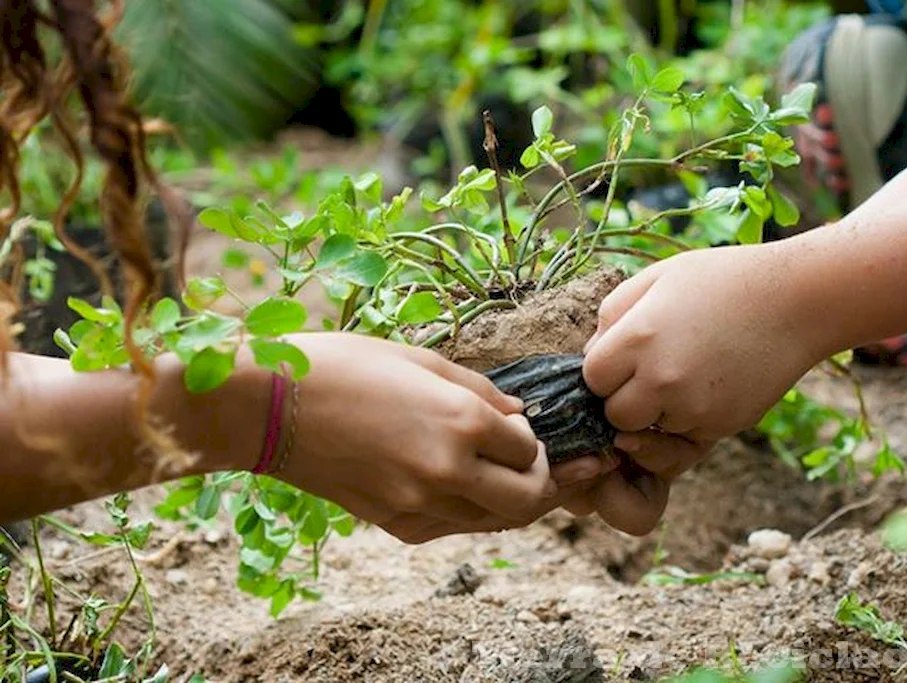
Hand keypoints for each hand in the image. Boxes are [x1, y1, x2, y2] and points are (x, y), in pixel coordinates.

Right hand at [275, 334, 555, 543]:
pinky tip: (466, 489)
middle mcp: (449, 469)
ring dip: (513, 503)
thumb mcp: (420, 359)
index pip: (530, 448)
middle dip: (548, 486)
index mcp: (461, 421)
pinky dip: (471, 512)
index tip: (519, 427)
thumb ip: (480, 390)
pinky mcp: (395, 524)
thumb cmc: (342, 366)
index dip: (535, 438)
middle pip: (529, 500)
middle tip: (548, 470)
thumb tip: (518, 415)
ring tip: (515, 481)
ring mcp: (421, 504)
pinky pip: (453, 527)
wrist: (268, 407)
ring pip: (495, 522)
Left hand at [571, 246, 821, 534]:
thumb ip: (611, 316)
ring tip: (684, 371)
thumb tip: (588, 356)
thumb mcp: (656, 278)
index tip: (624, 353)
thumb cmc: (721, 280)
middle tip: (651, 368)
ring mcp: (693, 408)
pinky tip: (707, 383)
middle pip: (614, 415)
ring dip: (656, 412)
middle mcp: (661, 379)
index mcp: (637, 338)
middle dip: (624, 397)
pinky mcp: (720, 428)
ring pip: (648, 433)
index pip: (590, 379)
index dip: (604, 368)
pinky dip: (687, 420)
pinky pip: (683, 438)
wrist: (797, 301)